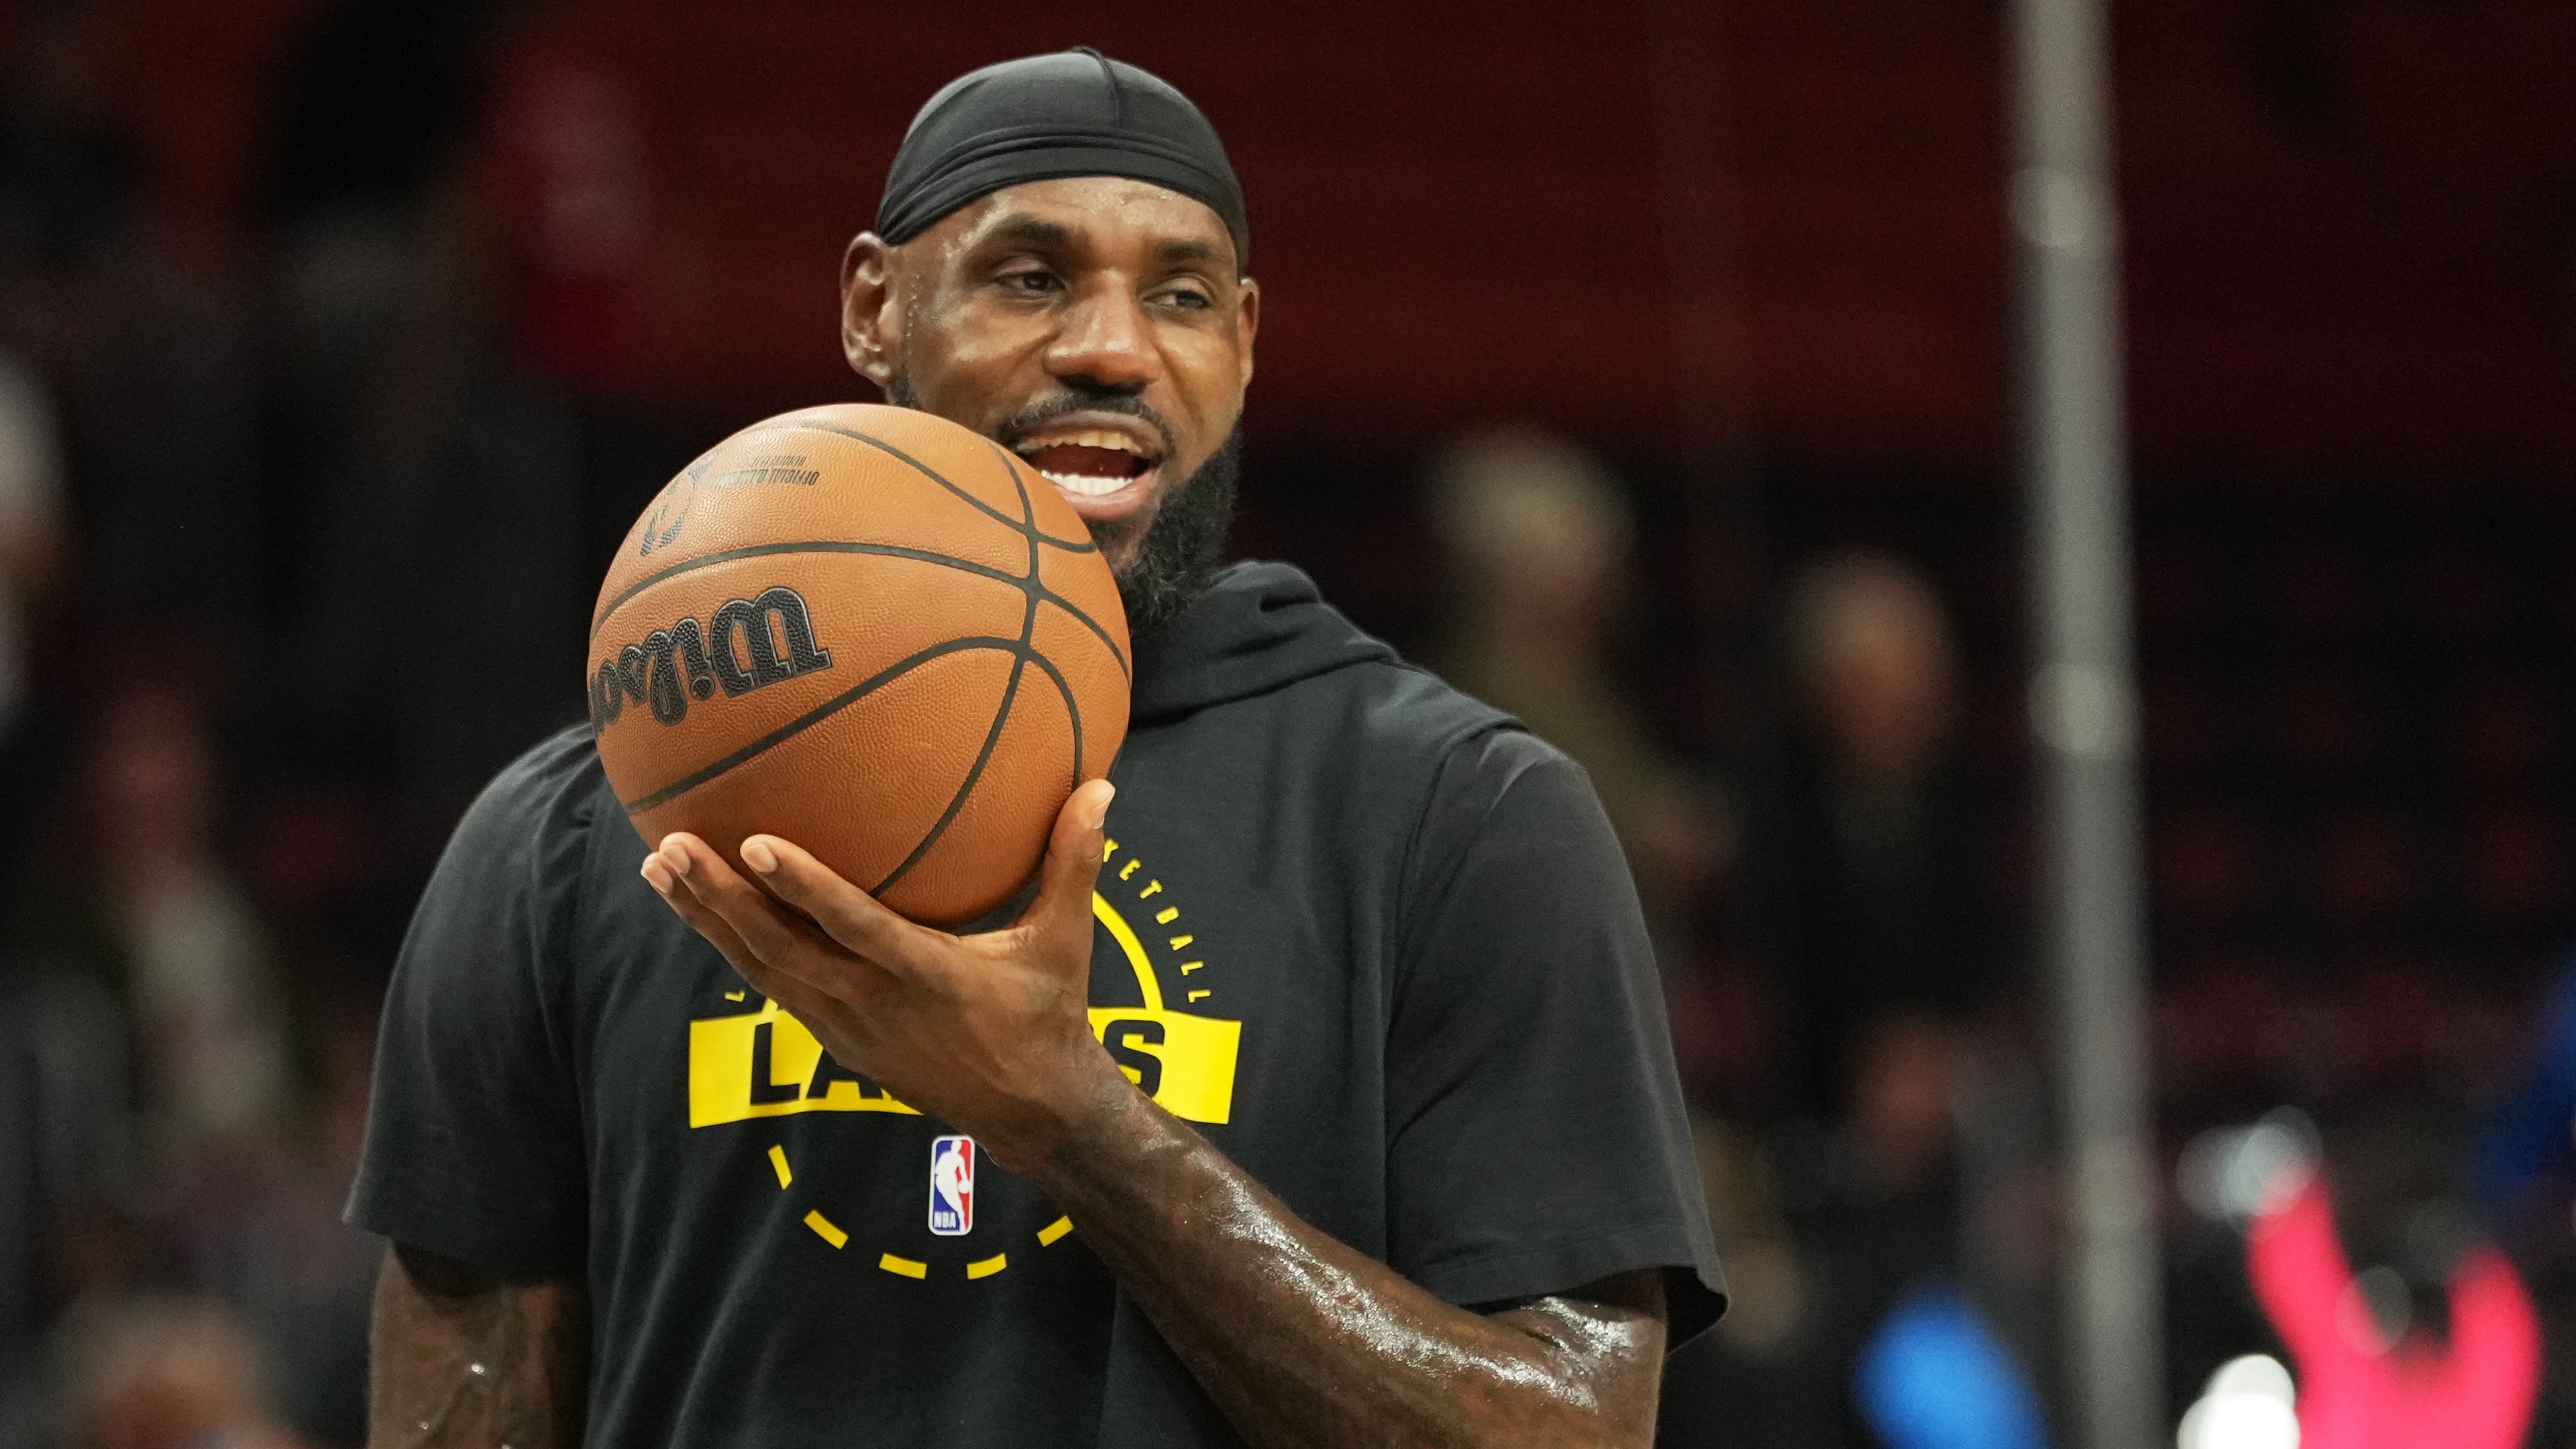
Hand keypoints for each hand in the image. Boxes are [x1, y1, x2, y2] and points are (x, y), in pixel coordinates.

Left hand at [638, 779, 1130, 1168]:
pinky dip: (732, 946)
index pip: (852, 924)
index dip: (801, 886)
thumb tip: (1100, 786)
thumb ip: (1074, 861)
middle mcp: (872, 1002)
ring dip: (707, 920)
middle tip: (668, 847)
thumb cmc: (1050, 1015)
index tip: (752, 842)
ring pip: (761, 969)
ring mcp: (846, 1027)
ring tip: (660, 870)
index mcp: (926, 974)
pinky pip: (772, 986)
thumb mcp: (1065, 940)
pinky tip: (702, 910)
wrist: (1031, 1112)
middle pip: (778, 949)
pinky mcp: (835, 1040)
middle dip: (718, 898)